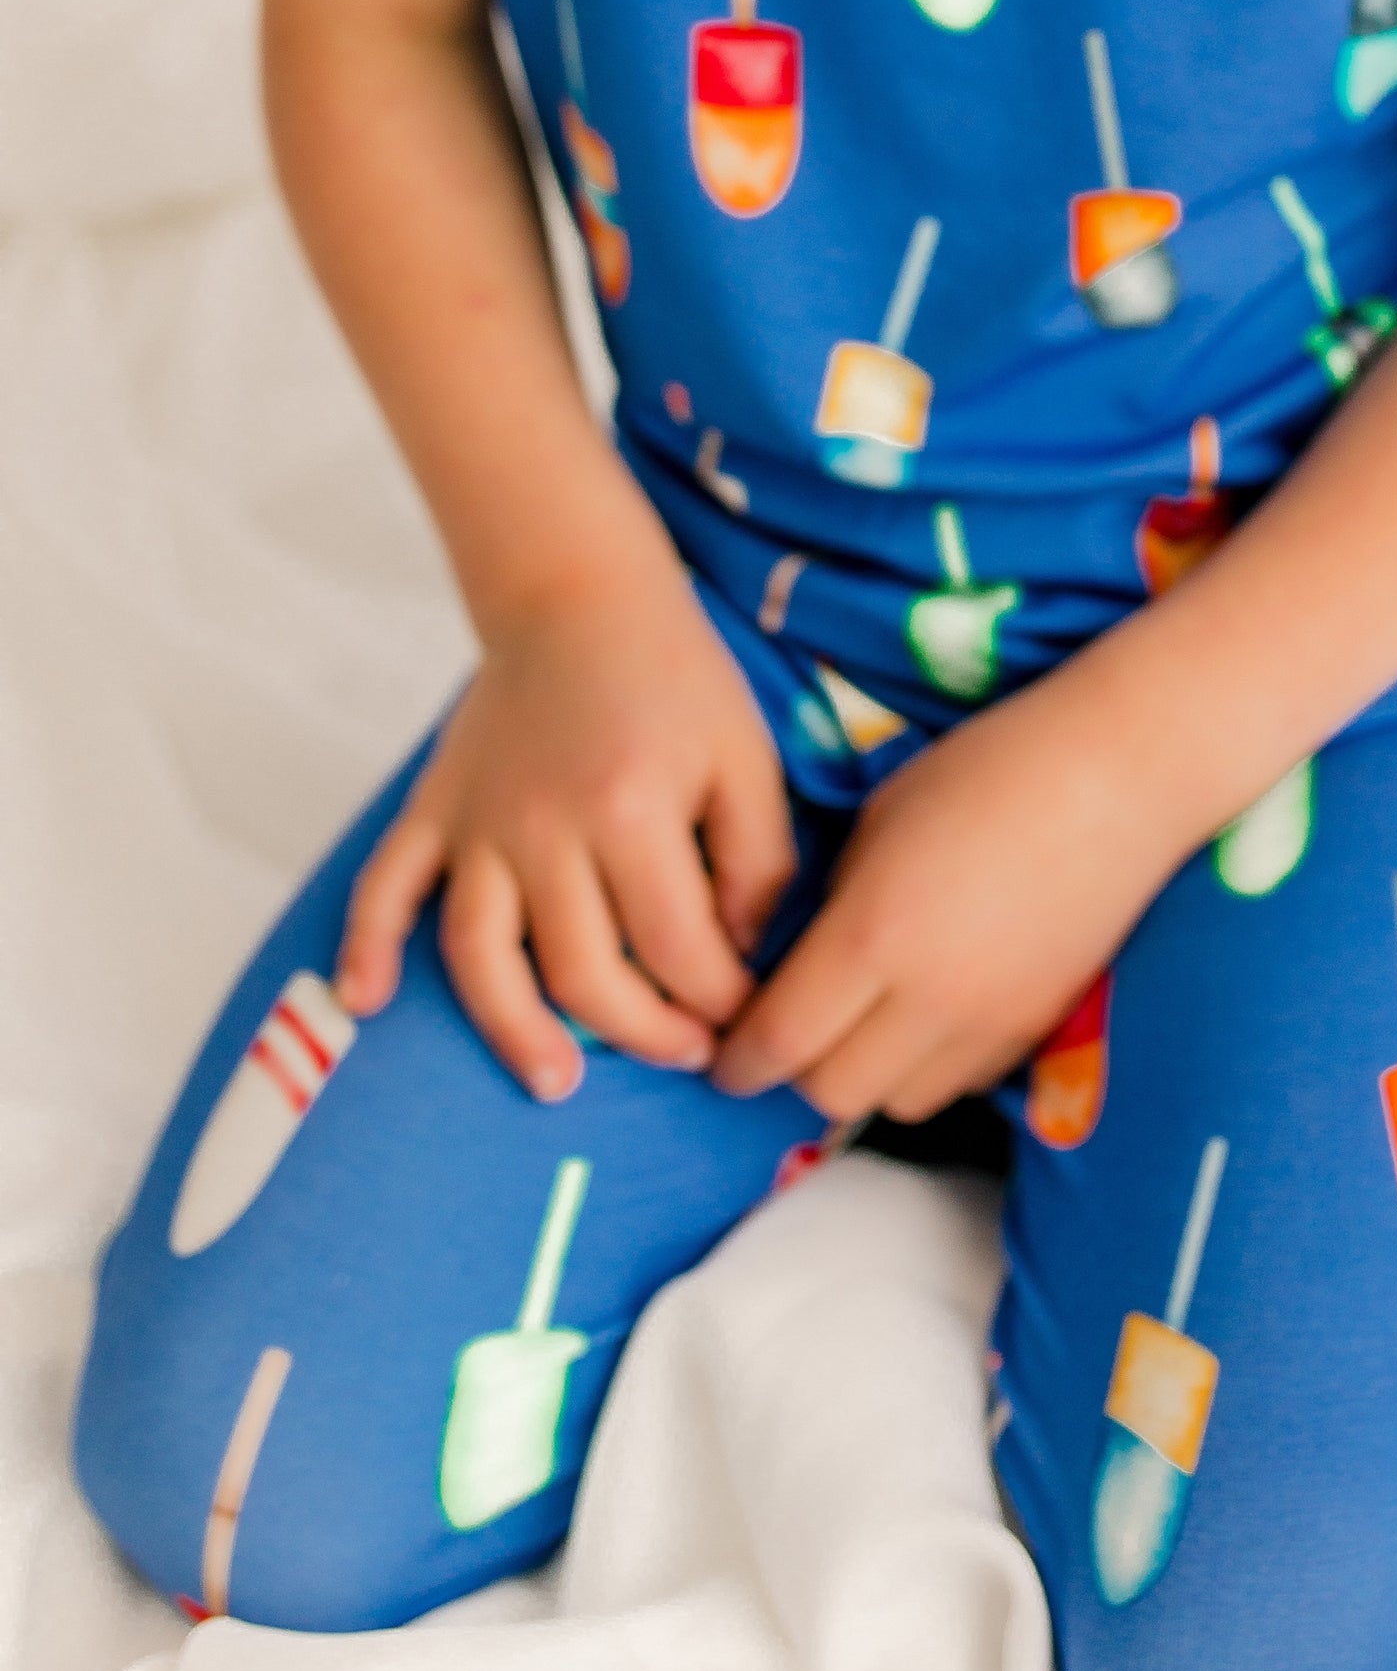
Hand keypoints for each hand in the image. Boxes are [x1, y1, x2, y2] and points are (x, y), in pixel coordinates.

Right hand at [335, 543, 797, 1100]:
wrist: (577, 590)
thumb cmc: (672, 675)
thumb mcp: (746, 756)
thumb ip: (756, 860)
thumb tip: (738, 952)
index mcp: (631, 809)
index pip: (678, 947)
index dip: (721, 997)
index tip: (745, 1011)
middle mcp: (544, 827)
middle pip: (585, 973)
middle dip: (645, 1032)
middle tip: (687, 1050)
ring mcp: (478, 823)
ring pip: (484, 956)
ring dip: (515, 1030)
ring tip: (556, 1080)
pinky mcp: (434, 810)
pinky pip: (384, 887)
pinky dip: (366, 948)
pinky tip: (365, 1003)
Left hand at [712, 662, 1182, 1122]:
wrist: (1119, 777)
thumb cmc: (988, 769)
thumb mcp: (880, 819)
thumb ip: (831, 902)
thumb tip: (804, 961)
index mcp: (873, 934)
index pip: (780, 1041)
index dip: (738, 1059)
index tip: (723, 1054)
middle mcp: (928, 999)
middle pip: (831, 1092)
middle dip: (794, 1072)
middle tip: (785, 1034)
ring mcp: (990, 1025)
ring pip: (896, 1103)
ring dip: (864, 1075)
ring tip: (861, 1023)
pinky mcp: (1038, 1032)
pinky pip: (958, 1084)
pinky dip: (926, 1067)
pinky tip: (928, 1012)